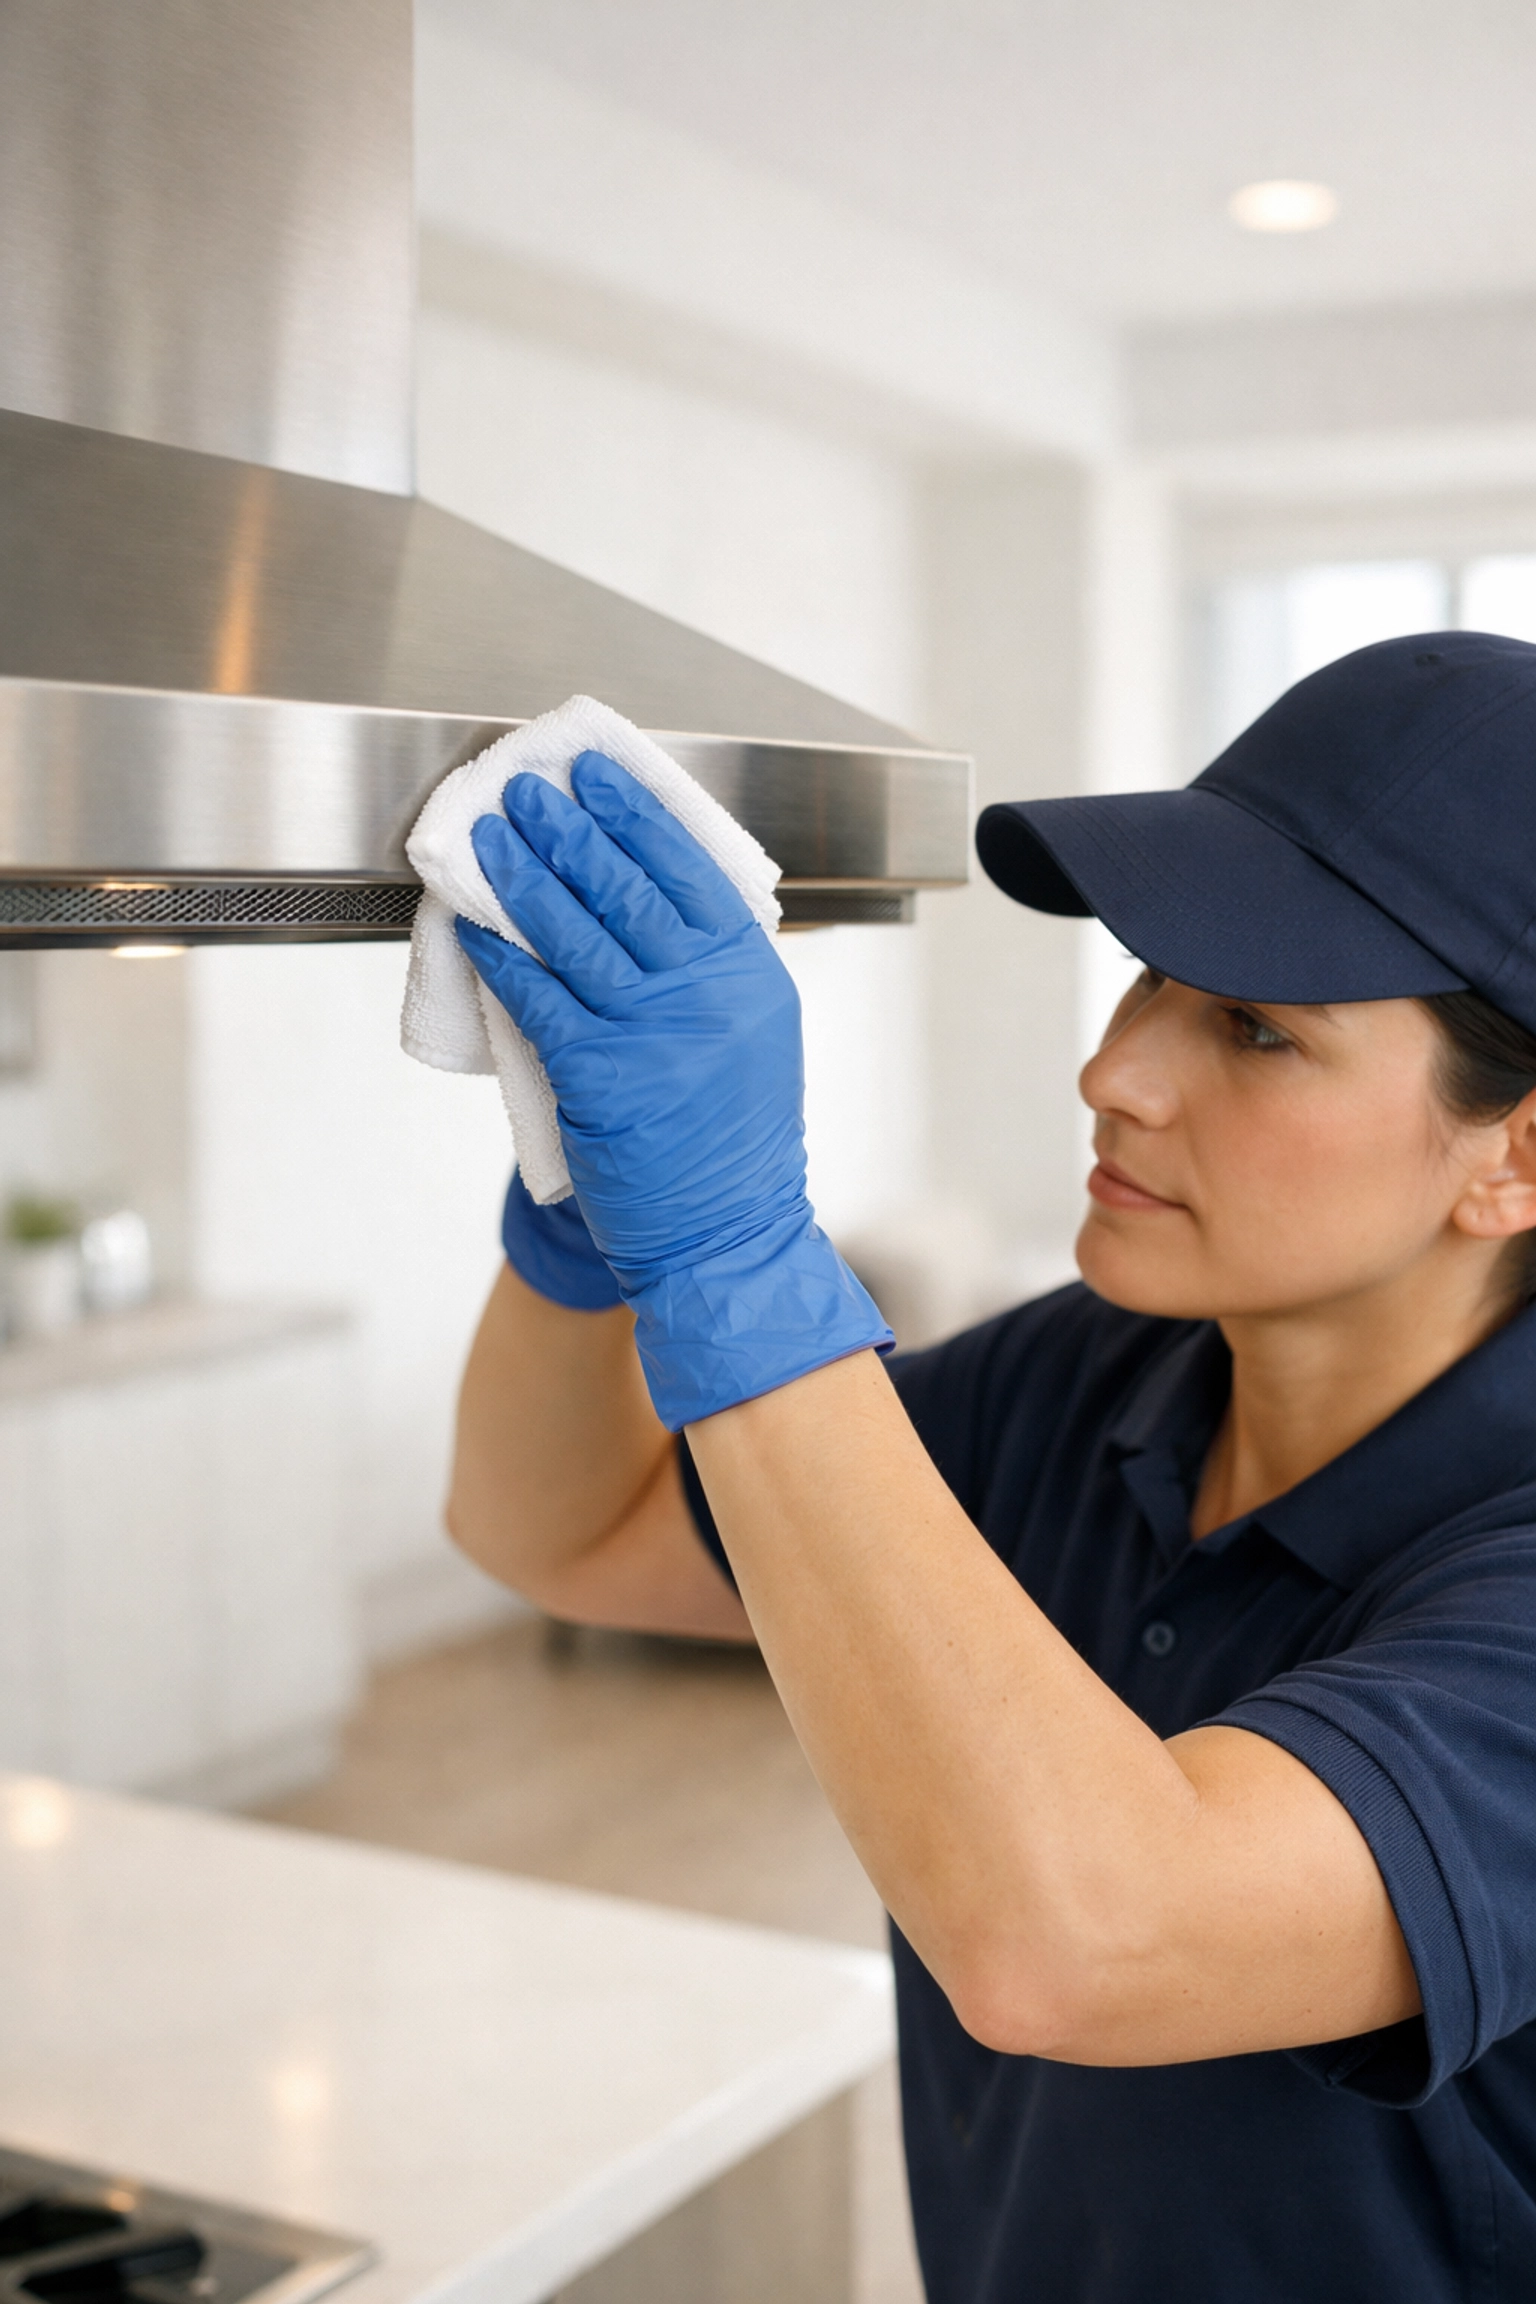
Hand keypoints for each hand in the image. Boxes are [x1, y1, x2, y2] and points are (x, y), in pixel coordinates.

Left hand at [457, 751, 889, 1427]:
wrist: (726, 1235)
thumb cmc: (730, 1139)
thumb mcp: (751, 1036)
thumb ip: (709, 968)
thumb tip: (637, 890)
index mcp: (751, 975)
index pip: (690, 869)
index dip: (637, 814)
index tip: (596, 774)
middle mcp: (708, 996)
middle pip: (627, 887)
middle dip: (569, 830)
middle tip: (526, 790)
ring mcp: (655, 1035)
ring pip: (576, 932)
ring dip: (523, 876)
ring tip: (490, 837)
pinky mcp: (601, 1076)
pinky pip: (538, 997)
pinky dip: (502, 956)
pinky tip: (475, 926)